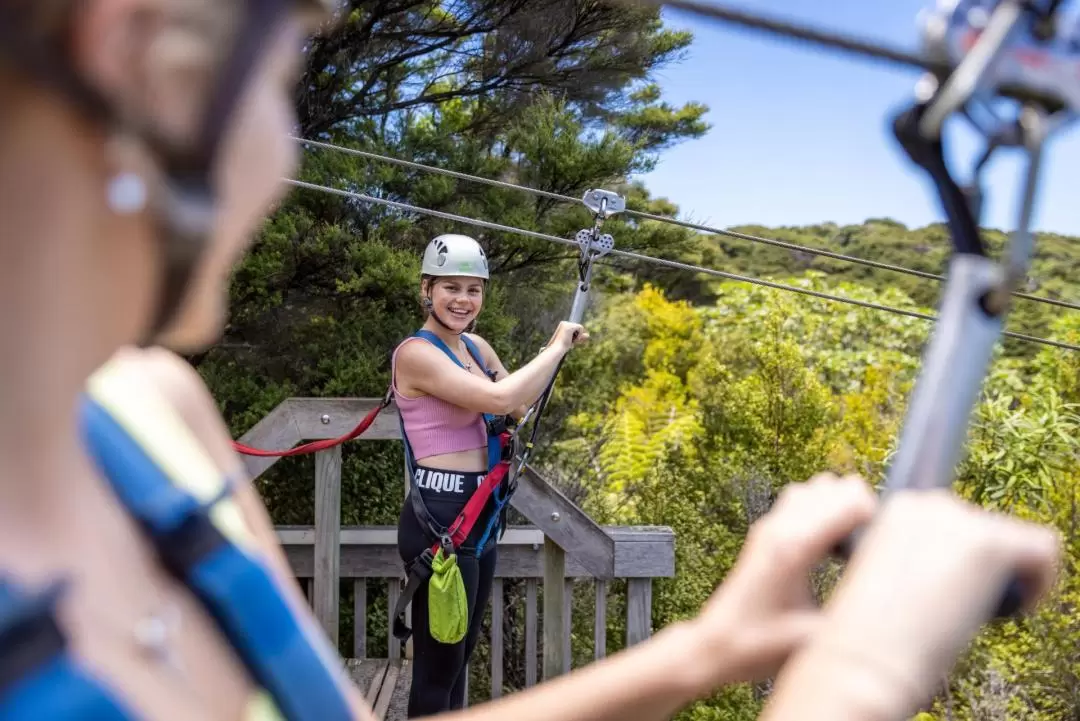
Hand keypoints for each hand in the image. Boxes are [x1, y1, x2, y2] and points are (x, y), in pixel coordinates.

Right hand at [548, 321, 587, 352]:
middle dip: (577, 335)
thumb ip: (579, 337)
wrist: (557, 349)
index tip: (571, 341)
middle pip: (578, 327)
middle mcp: (564, 322)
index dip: (576, 335)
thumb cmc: (562, 347)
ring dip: (577, 336)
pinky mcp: (570, 326)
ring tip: (570, 341)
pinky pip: (580, 328)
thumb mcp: (572, 341)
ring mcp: (567, 324)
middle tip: (571, 341)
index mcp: (562, 325)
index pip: (575, 327)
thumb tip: (588, 335)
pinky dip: (579, 335)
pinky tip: (573, 339)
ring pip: (580, 327)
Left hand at [679, 473, 877, 692]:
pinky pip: (799, 500)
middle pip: (835, 484)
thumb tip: (894, 608)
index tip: (881, 547)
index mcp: (794, 546)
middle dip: (861, 508)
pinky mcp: (765, 533)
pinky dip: (820, 510)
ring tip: (848, 546)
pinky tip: (827, 548)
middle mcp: (781, 527)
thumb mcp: (813, 640)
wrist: (714, 645)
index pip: (849, 499)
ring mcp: (770, 526)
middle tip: (867, 547)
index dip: (876, 517)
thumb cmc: (756, 646)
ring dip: (838, 506)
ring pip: (816, 486)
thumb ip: (854, 619)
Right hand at [785, 489, 1060, 718]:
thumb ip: (912, 557)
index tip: (942, 591)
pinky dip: (1039, 581)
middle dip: (975, 563)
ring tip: (974, 613)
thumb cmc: (868, 632)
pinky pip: (1042, 550)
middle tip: (956, 606)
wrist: (866, 656)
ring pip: (1007, 537)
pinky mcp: (989, 543)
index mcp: (895, 507)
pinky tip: (1014, 608)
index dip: (951, 556)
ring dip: (1000, 572)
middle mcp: (927, 503)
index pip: (946, 519)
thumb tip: (950, 568)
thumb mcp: (883, 577)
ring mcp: (959, 520)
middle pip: (976, 524)